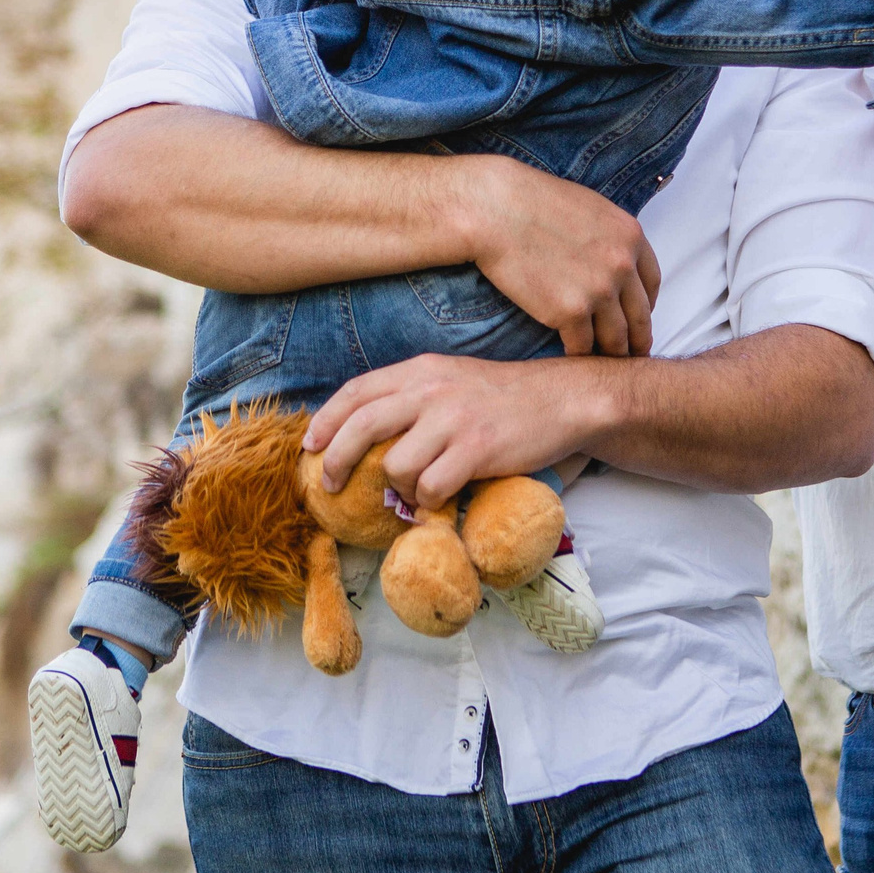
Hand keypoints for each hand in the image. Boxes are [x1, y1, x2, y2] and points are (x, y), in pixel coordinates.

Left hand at [304, 354, 604, 509]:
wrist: (564, 398)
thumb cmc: (503, 396)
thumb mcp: (452, 377)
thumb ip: (412, 395)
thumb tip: (367, 429)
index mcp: (421, 369)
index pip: (357, 391)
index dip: (326, 420)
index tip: (310, 446)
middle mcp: (431, 389)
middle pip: (361, 426)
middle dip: (336, 461)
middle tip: (330, 484)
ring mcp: (453, 420)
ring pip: (395, 466)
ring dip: (397, 489)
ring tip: (413, 492)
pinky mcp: (477, 450)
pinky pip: (431, 488)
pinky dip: (428, 503)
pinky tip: (439, 500)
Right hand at [459, 155, 659, 356]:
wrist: (497, 210)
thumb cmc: (534, 202)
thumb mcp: (590, 208)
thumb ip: (610, 237)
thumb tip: (613, 258)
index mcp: (630, 237)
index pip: (652, 283)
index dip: (647, 304)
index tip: (638, 316)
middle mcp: (622, 266)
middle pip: (640, 316)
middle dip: (638, 339)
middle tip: (633, 353)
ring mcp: (598, 291)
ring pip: (615, 339)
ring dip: (612, 354)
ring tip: (605, 363)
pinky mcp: (569, 312)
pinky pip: (582, 346)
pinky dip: (579, 356)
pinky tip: (574, 359)